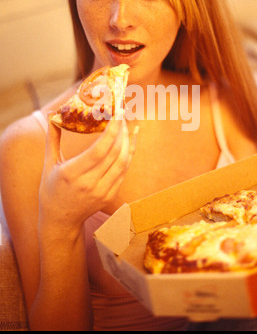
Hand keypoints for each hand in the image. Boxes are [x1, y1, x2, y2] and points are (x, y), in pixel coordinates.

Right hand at [38, 116, 136, 234]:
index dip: (111, 130)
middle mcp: (89, 184)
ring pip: (123, 162)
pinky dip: (130, 153)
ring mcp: (102, 192)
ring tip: (127, 123)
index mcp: (72, 174)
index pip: (99, 150)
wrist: (60, 220)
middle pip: (114, 153)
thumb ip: (53, 138)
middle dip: (121, 130)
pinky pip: (124, 170)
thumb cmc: (51, 189)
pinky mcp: (110, 195)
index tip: (116, 112)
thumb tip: (53, 115)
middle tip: (122, 113)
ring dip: (128, 140)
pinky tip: (131, 139)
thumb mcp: (48, 164)